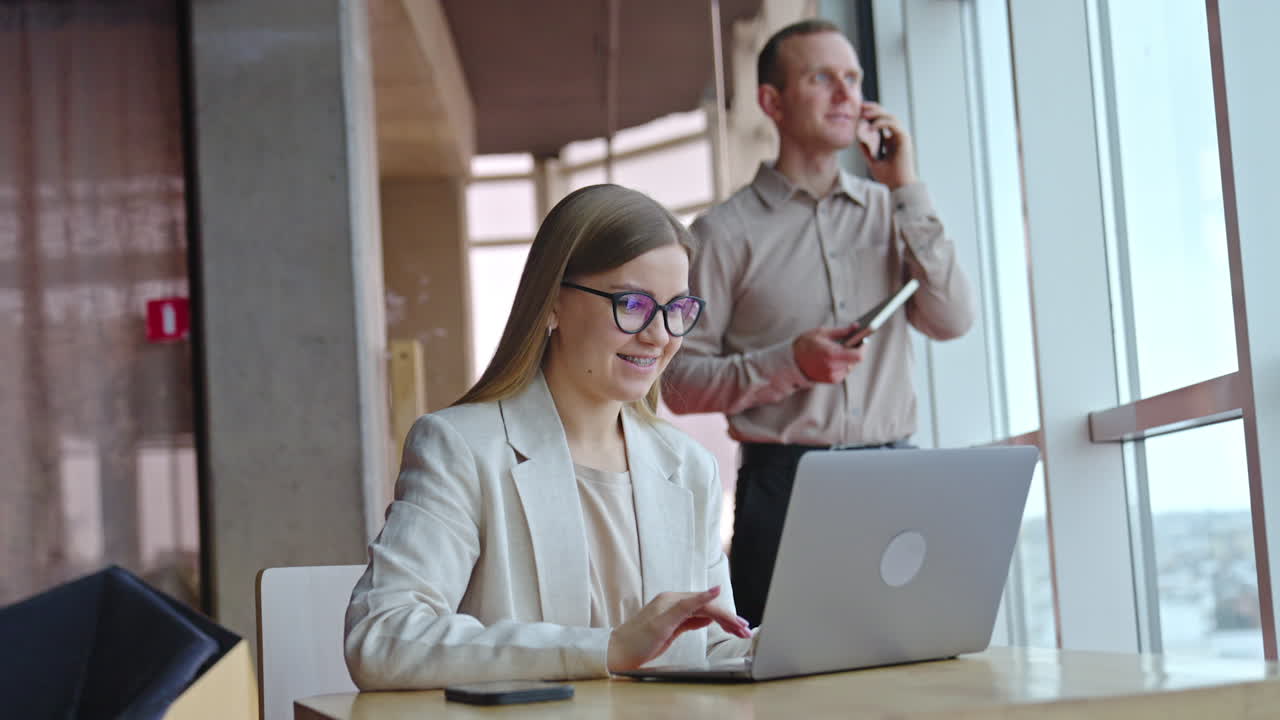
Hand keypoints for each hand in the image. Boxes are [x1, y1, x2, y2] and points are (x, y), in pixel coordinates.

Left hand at [607, 586, 750, 671]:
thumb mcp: (665, 623)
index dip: (726, 615)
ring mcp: (673, 613)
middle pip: (708, 608)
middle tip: (745, 631)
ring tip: (737, 630)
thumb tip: (714, 589)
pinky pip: (695, 619)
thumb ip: (691, 606)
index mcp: (674, 599)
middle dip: (728, 618)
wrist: (617, 653)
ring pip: (703, 613)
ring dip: (721, 621)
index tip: (741, 626)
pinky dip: (709, 622)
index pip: (707, 605)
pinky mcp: (672, 624)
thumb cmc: (637, 640)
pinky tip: (716, 625)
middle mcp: (674, 603)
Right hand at [793, 325, 865, 383]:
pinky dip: (844, 363)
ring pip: (852, 366)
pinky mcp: (832, 380)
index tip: (864, 339)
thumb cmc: (806, 345)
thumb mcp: (822, 332)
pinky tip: (836, 357)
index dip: (863, 347)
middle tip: (854, 341)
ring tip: (841, 349)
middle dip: (856, 350)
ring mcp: (833, 376)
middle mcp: (833, 368)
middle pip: (856, 360)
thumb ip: (842, 331)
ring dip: (850, 357)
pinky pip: (845, 371)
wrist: (792, 361)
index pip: (858, 356)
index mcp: (831, 355)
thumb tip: (856, 327)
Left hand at [857, 101, 915, 188]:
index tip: (858, 112)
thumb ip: (867, 151)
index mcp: (891, 140)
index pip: (881, 121)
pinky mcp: (904, 138)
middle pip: (886, 115)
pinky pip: (893, 124)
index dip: (870, 114)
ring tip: (864, 115)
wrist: (899, 186)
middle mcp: (897, 136)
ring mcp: (902, 136)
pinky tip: (871, 127)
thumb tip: (858, 140)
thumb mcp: (873, 161)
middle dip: (873, 109)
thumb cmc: (889, 177)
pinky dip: (882, 123)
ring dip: (876, 114)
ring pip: (890, 116)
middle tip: (860, 108)